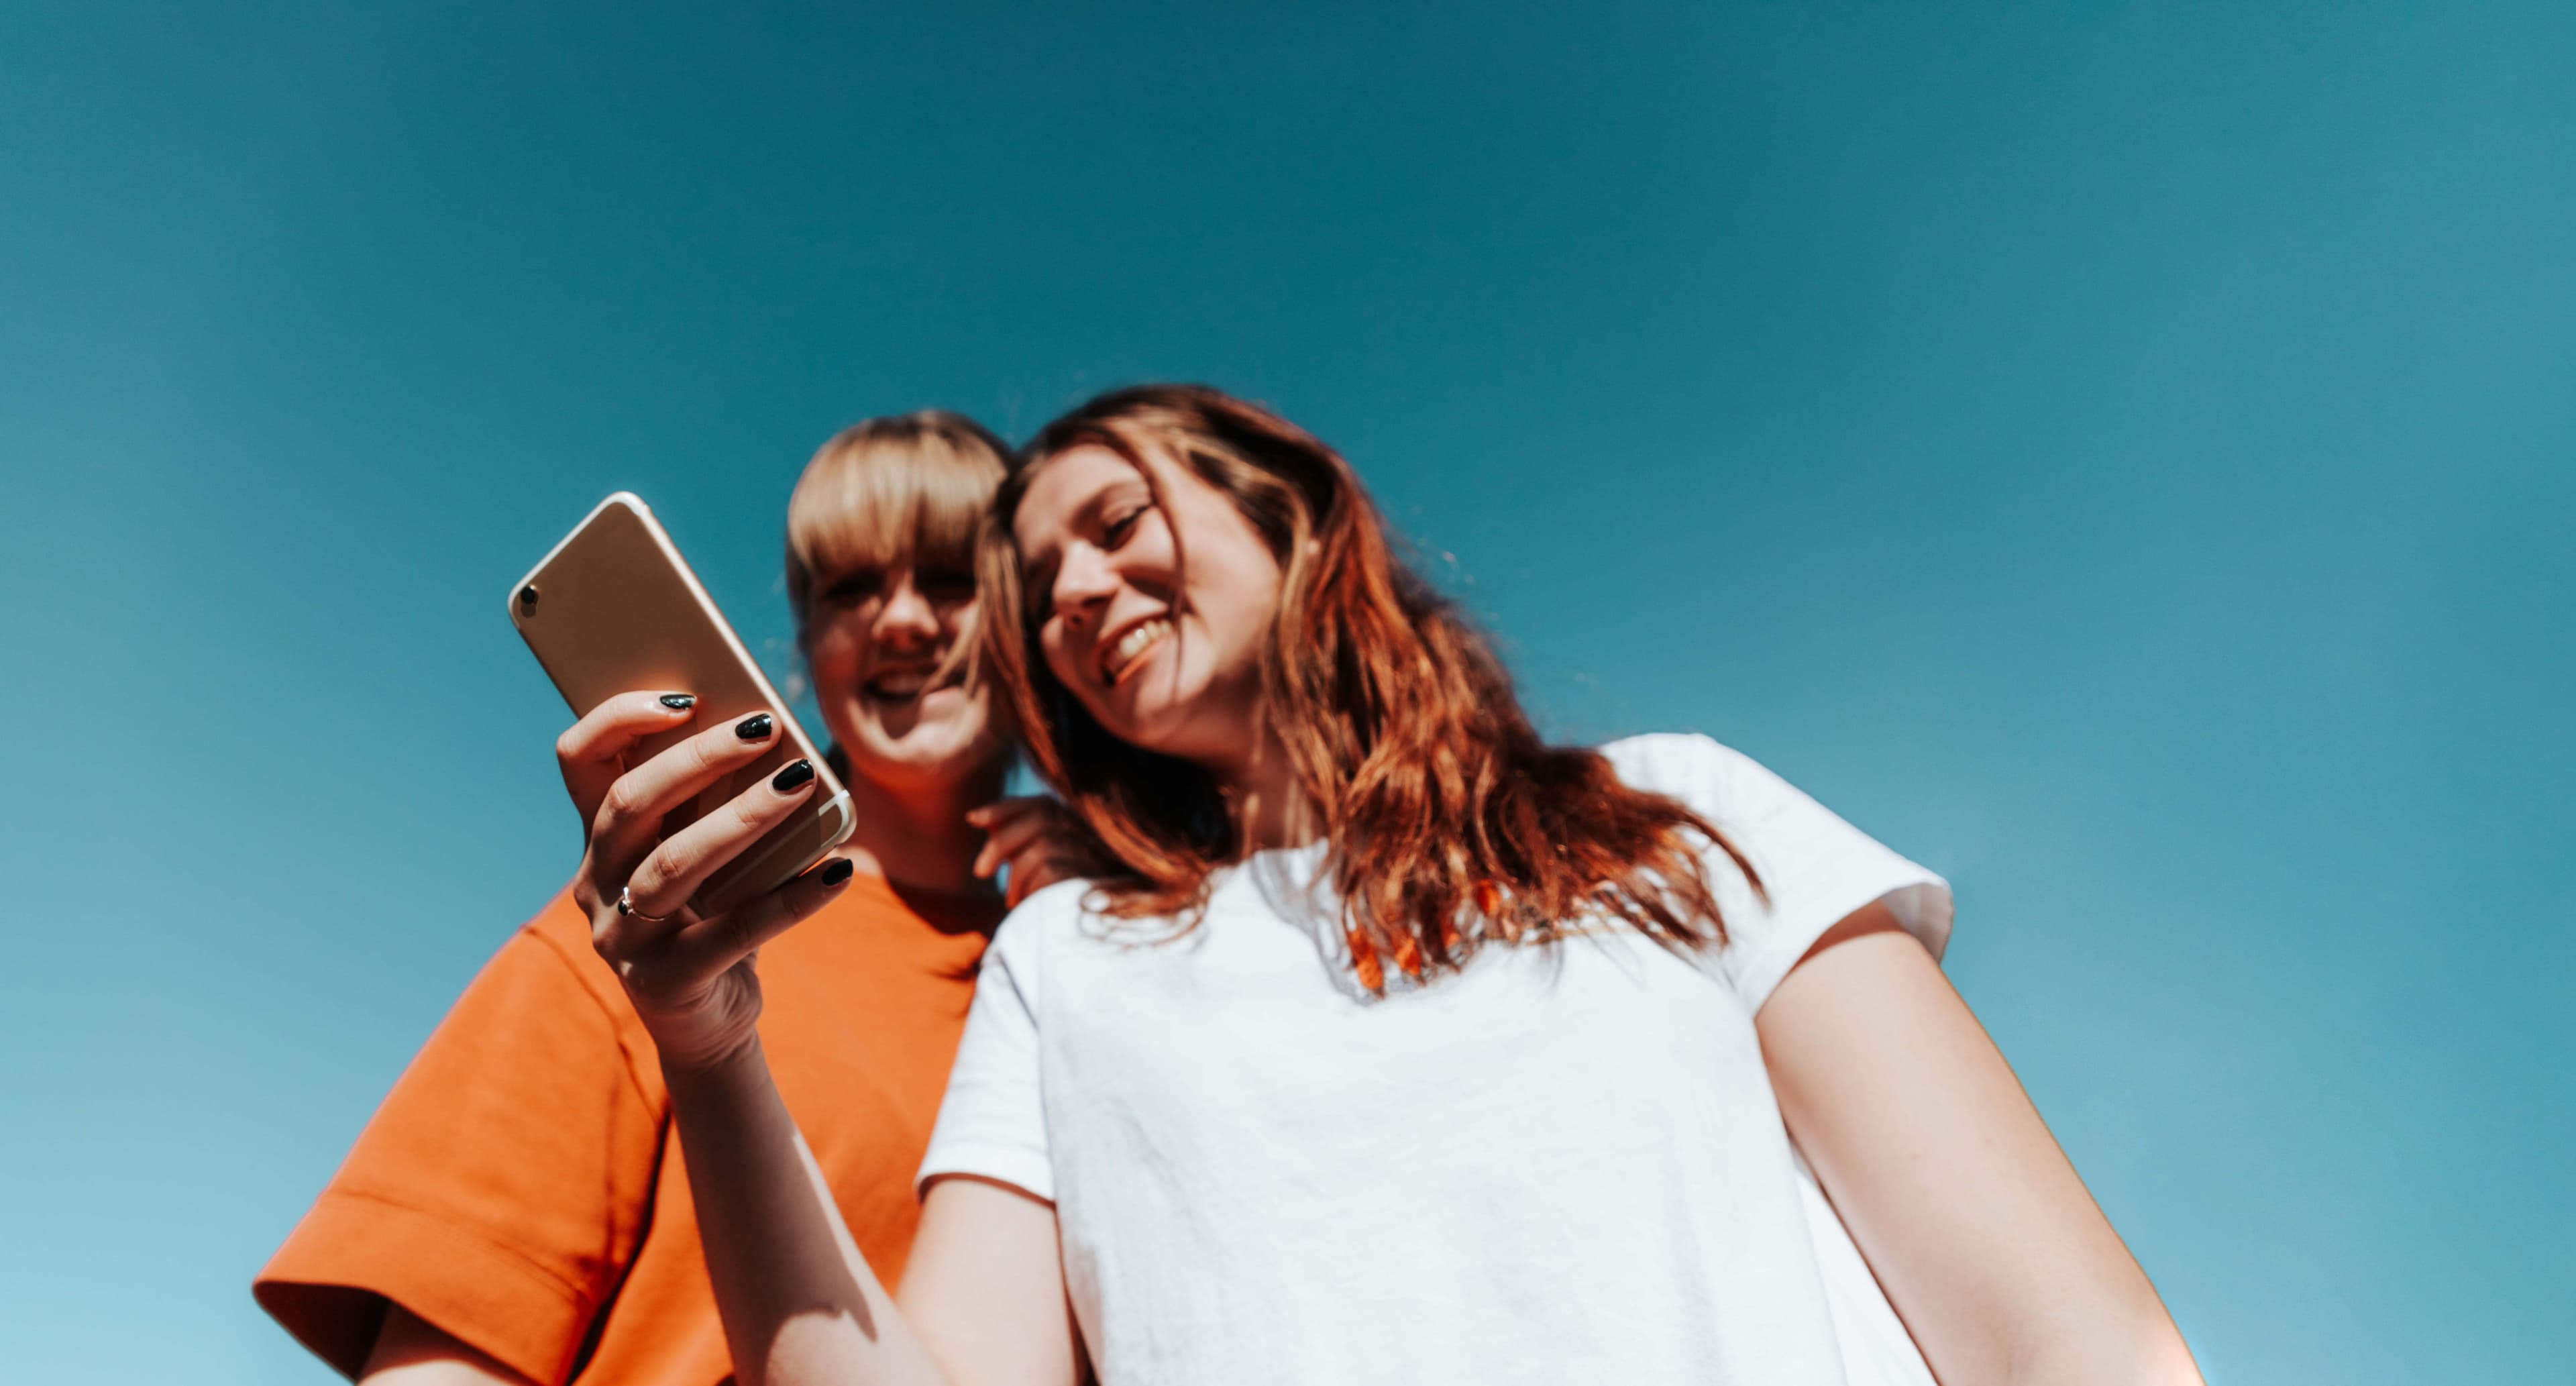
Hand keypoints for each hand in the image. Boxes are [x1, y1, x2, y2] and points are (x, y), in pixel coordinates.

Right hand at [557, 692, 855, 1071]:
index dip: (619, 719)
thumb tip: (778, 737)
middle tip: (766, 727)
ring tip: (802, 783)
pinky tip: (838, 872)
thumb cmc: (714, 914)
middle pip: (629, 803)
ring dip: (743, 816)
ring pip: (674, 862)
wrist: (710, 1021)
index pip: (580, 760)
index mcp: (600, 837)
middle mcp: (596, 882)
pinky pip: (733, 933)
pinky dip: (791, 900)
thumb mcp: (706, 853)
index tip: (686, 696)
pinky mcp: (663, 983)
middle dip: (699, 757)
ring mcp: (622, 936)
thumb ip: (715, 803)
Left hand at [967, 795, 1097, 908]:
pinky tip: (1023, 904)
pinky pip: (1050, 872)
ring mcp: (1093, 858)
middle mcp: (1088, 836)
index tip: (972, 819)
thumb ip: (1013, 839)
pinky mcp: (1089, 881)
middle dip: (1001, 843)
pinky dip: (1029, 888)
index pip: (1042, 803)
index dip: (1006, 808)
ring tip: (1010, 898)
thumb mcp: (1031, 863)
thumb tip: (977, 818)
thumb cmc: (1052, 897)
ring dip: (1017, 875)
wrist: (1082, 935)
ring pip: (1043, 847)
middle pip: (1041, 820)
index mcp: (1075, 826)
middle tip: (980, 872)